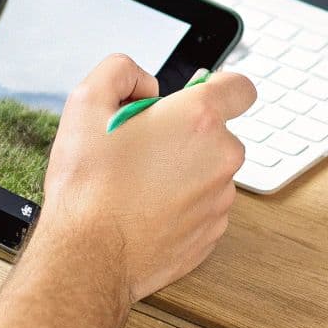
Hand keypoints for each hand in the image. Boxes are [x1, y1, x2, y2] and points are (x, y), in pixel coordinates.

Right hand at [31, 55, 254, 302]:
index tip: (196, 96)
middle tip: (142, 145)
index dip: (218, 86)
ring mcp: (219, 200)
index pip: (240, 88)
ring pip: (209, 172)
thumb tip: (146, 84)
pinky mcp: (211, 234)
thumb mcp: (86, 101)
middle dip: (186, 133)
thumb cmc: (89, 184)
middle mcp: (220, 158)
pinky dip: (181, 204)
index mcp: (198, 119)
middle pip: (218, 133)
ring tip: (137, 182)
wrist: (89, 255)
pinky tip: (145, 208)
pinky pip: (202, 206)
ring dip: (183, 170)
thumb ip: (121, 71)